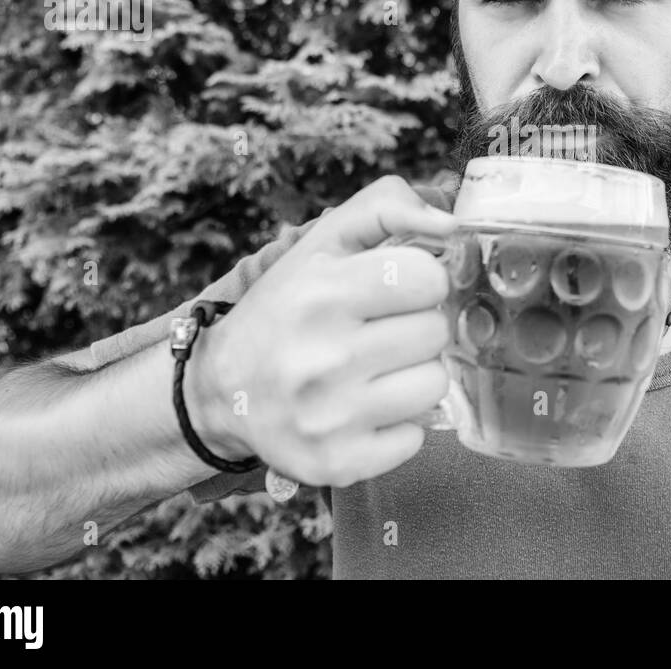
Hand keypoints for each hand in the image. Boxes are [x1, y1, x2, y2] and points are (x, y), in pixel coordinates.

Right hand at [189, 175, 456, 486]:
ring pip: (434, 385)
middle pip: (435, 332)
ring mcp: (330, 416)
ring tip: (373, 371)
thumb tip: (449, 222)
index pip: (428, 278)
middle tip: (379, 332)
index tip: (395, 290)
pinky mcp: (336, 464)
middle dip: (416, 326)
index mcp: (322, 292)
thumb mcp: (323, 242)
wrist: (221, 391)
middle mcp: (323, 356)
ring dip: (413, 375)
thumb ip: (386, 206)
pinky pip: (416, 438)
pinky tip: (364, 409)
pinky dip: (398, 425)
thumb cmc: (286, 308)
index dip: (419, 281)